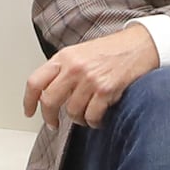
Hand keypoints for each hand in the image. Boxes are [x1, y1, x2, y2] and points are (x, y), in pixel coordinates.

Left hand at [21, 24, 163, 125]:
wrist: (141, 45)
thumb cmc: (112, 50)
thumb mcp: (81, 52)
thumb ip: (64, 70)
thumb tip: (51, 94)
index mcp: (64, 57)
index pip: (35, 81)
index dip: (28, 101)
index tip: (29, 112)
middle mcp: (74, 67)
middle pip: (50, 100)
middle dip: (50, 117)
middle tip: (53, 124)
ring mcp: (90, 79)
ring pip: (72, 111)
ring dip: (78, 119)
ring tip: (85, 115)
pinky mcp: (106, 89)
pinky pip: (92, 116)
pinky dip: (93, 122)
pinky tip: (98, 118)